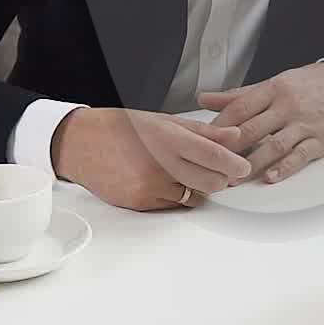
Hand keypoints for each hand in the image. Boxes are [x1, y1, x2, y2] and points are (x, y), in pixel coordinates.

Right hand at [54, 106, 255, 211]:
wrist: (79, 144)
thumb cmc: (119, 128)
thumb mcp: (162, 120)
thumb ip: (202, 132)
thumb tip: (234, 136)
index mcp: (168, 138)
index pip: (215, 156)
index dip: (236, 164)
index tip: (244, 167)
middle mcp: (160, 164)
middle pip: (211, 182)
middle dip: (221, 178)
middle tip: (220, 170)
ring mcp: (150, 186)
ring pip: (194, 196)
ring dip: (198, 186)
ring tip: (184, 170)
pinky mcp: (141, 203)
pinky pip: (173, 204)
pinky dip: (176, 194)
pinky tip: (163, 179)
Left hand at [199, 63, 323, 185]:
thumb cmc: (308, 85)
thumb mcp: (274, 83)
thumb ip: (239, 95)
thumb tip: (204, 99)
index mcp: (273, 90)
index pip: (240, 108)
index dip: (219, 126)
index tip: (202, 141)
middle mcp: (287, 106)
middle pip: (252, 128)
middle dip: (229, 149)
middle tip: (211, 165)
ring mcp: (304, 124)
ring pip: (273, 145)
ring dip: (252, 164)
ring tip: (234, 179)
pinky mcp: (320, 140)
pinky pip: (300, 156)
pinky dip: (284, 168)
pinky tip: (270, 178)